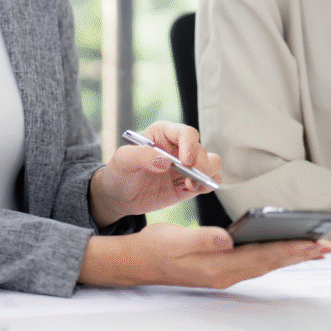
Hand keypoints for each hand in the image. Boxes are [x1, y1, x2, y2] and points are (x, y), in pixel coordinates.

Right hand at [77, 223, 330, 288]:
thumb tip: (227, 239)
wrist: (137, 262)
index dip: (289, 249)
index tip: (312, 243)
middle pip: (270, 262)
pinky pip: (255, 262)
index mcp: (217, 266)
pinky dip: (273, 255)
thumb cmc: (154, 249)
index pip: (262, 256)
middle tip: (326, 246)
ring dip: (290, 255)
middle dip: (299, 253)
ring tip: (313, 247)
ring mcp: (224, 272)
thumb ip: (202, 240)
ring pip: (265, 263)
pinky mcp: (221, 268)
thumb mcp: (174, 239)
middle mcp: (225, 272)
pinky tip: (282, 248)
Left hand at [89, 121, 220, 228]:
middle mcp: (179, 148)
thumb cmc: (119, 172)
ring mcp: (186, 167)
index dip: (190, 146)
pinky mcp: (189, 185)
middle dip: (200, 164)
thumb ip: (141, 156)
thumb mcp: (123, 160)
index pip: (186, 133)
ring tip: (190, 185)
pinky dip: (208, 185)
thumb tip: (165, 161)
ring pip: (212, 163)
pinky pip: (209, 181)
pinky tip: (193, 190)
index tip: (185, 162)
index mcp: (163, 134)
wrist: (118, 196)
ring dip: (207, 174)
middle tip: (188, 178)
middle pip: (202, 150)